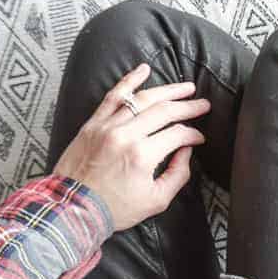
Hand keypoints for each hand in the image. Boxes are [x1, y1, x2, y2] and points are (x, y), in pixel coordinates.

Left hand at [53, 63, 210, 230]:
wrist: (73, 208)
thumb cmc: (115, 208)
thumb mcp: (156, 200)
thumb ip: (178, 174)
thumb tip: (186, 151)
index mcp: (143, 155)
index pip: (178, 134)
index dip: (193, 135)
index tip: (199, 138)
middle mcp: (126, 135)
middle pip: (164, 111)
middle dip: (188, 106)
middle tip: (204, 104)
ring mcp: (107, 126)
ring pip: (142, 99)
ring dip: (168, 90)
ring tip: (186, 87)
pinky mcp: (93, 124)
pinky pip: (113, 96)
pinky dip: (129, 80)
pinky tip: (144, 69)